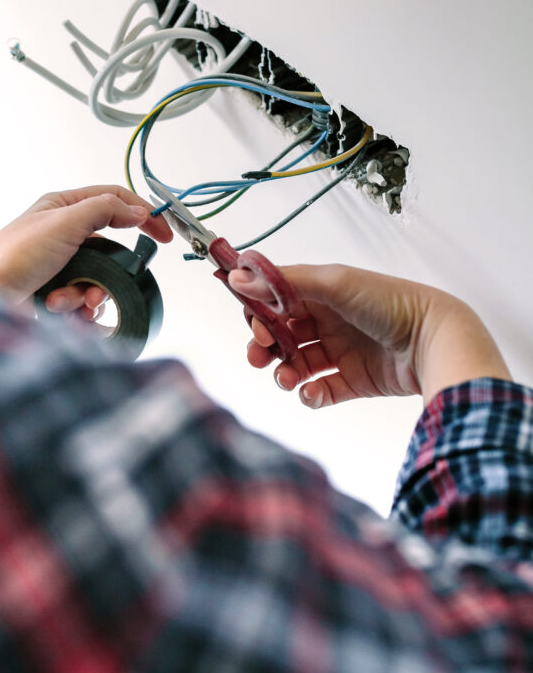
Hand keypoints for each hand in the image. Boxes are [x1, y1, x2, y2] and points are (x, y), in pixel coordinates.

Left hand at [0, 185, 172, 307]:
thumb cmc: (10, 255)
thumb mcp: (64, 222)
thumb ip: (105, 210)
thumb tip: (137, 210)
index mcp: (64, 207)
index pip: (116, 201)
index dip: (143, 215)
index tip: (163, 235)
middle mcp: (63, 233)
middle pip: (111, 249)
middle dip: (110, 273)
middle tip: (101, 287)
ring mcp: (59, 265)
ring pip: (99, 279)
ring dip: (87, 295)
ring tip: (66, 300)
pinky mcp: (54, 291)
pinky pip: (83, 302)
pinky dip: (76, 311)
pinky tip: (59, 311)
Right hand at [229, 263, 510, 407]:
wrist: (433, 341)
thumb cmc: (389, 303)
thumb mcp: (333, 283)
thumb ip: (283, 283)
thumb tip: (239, 277)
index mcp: (322, 292)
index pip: (277, 300)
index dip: (259, 312)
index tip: (252, 325)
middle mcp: (329, 320)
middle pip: (282, 334)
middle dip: (264, 345)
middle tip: (259, 354)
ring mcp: (341, 352)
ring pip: (297, 364)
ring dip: (284, 372)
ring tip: (287, 379)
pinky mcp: (353, 381)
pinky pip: (320, 390)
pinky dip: (310, 394)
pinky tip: (311, 392)